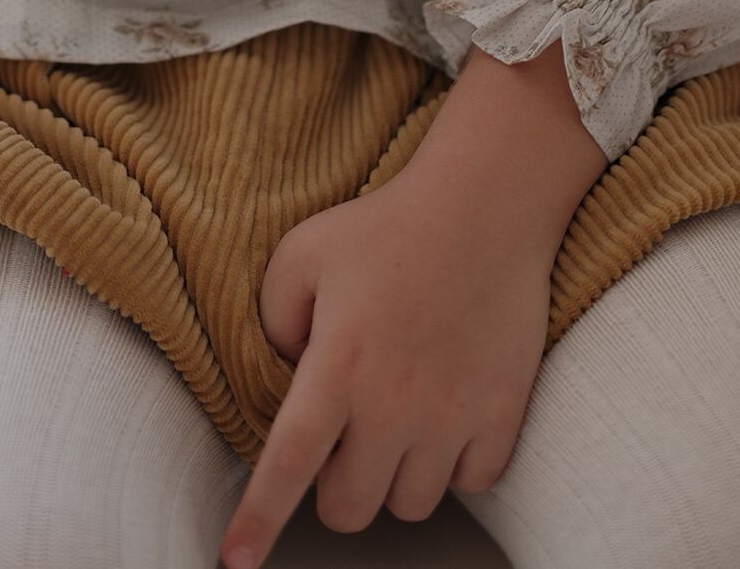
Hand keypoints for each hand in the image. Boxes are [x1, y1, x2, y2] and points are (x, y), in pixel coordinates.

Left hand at [216, 173, 552, 568]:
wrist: (485, 206)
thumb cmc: (387, 226)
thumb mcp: (303, 252)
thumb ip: (273, 318)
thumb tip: (283, 376)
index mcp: (337, 364)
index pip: (287, 465)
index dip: (259, 520)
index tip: (238, 562)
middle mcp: (393, 403)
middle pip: (350, 509)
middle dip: (337, 486)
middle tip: (347, 435)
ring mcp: (452, 415)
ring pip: (410, 505)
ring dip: (396, 476)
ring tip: (401, 416)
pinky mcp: (501, 416)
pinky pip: (471, 484)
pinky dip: (456, 464)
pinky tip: (447, 413)